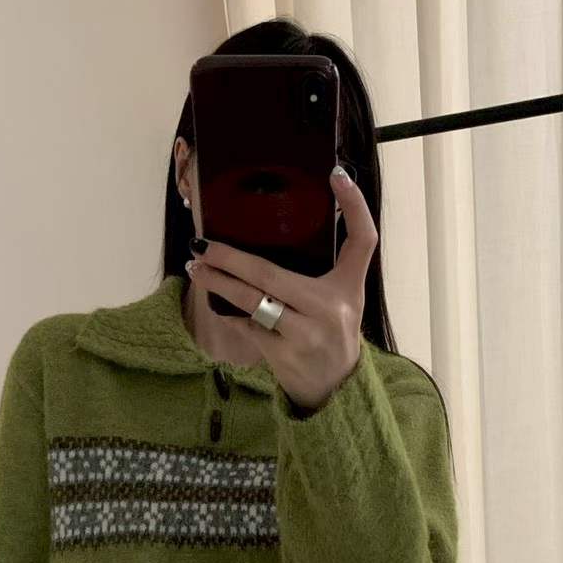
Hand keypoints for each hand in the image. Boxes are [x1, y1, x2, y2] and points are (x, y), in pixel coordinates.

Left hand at [185, 165, 377, 411]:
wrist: (335, 388)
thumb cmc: (332, 331)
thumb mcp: (343, 296)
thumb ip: (327, 264)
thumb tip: (284, 225)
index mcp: (349, 287)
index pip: (363, 239)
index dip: (355, 205)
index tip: (337, 174)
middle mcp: (331, 309)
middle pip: (271, 273)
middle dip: (230, 258)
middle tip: (203, 243)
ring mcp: (305, 334)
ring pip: (252, 301)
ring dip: (219, 283)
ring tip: (198, 267)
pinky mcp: (284, 355)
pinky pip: (248, 325)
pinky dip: (229, 312)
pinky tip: (214, 299)